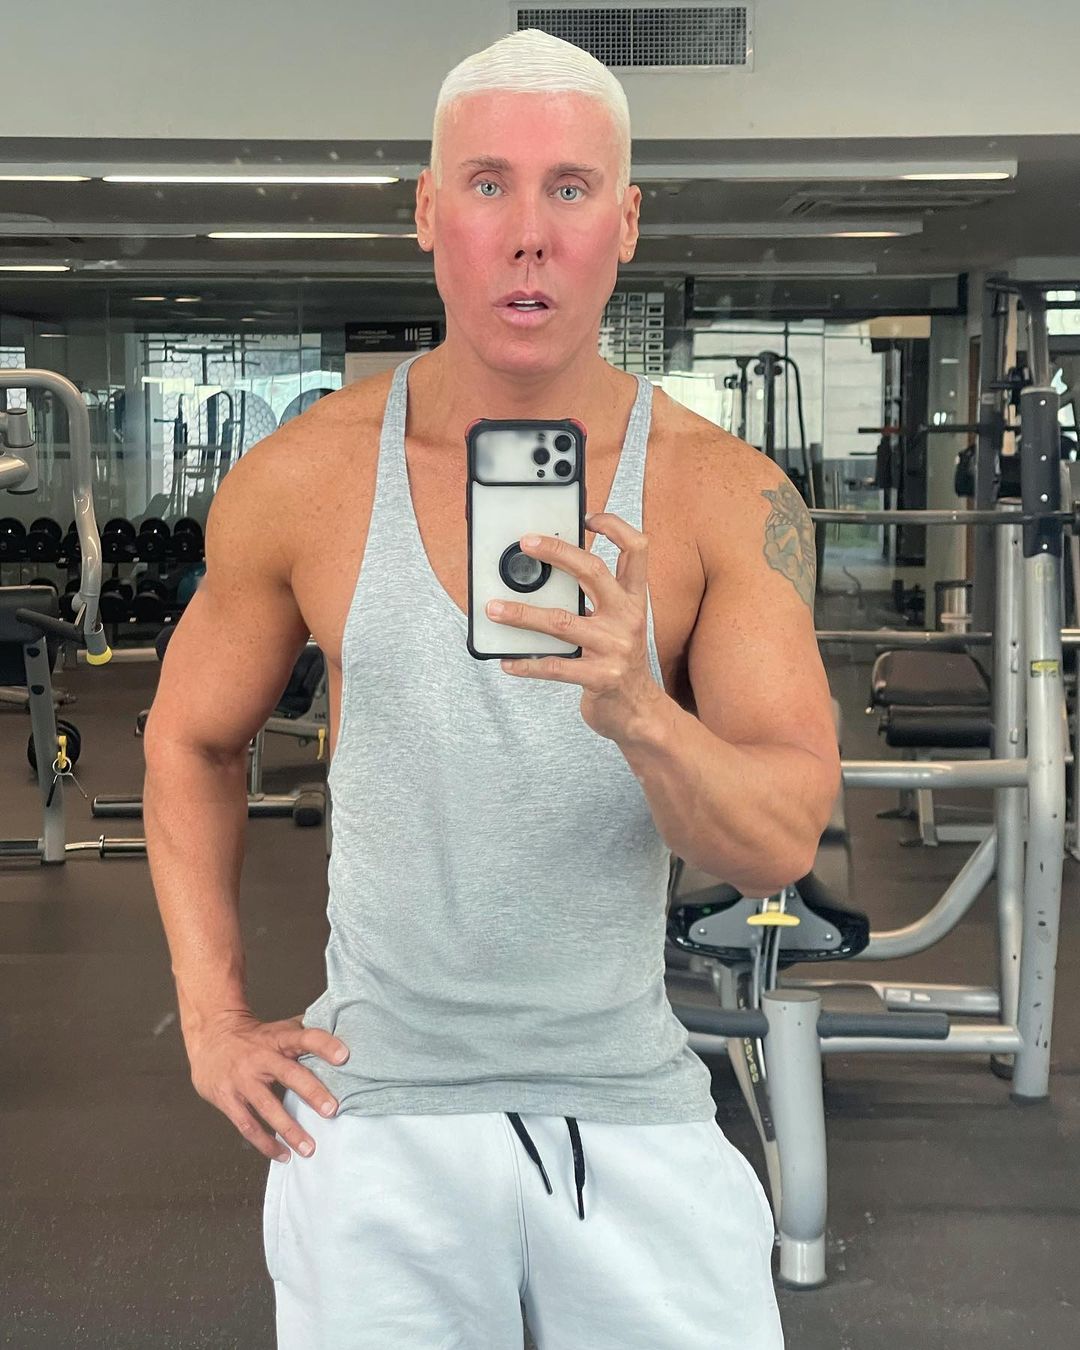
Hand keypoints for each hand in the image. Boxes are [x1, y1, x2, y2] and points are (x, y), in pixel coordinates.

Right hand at [186, 1010, 349, 1162]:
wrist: (211, 1036)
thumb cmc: (255, 1037)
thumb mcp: (279, 1029)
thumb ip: (305, 1035)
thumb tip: (344, 1036)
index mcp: (278, 1038)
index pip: (305, 1037)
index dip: (325, 1045)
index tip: (344, 1057)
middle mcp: (260, 1058)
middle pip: (290, 1074)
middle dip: (312, 1093)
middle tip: (332, 1110)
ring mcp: (242, 1080)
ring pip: (268, 1107)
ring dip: (290, 1130)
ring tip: (310, 1149)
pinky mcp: (227, 1099)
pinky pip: (248, 1126)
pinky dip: (266, 1144)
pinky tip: (283, 1155)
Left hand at [486, 511, 664, 740]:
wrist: (638, 712)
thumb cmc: (618, 661)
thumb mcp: (617, 624)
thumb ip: (593, 600)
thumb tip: (543, 574)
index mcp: (634, 599)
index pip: (636, 550)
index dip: (615, 527)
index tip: (587, 517)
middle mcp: (628, 617)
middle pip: (594, 571)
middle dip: (558, 552)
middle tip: (526, 543)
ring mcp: (615, 648)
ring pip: (561, 621)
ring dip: (522, 614)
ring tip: (494, 609)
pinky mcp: (600, 677)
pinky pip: (554, 666)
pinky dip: (526, 663)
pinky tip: (507, 661)